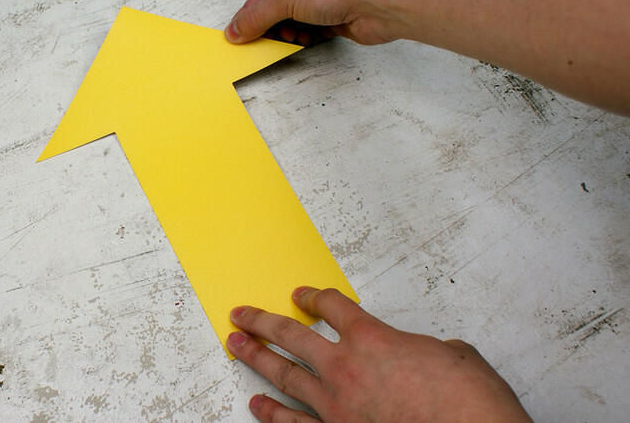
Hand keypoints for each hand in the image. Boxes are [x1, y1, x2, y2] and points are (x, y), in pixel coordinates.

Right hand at [224, 0, 401, 46]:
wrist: (377, 1)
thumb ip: (258, 16)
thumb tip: (236, 29)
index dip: (251, 11)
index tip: (239, 31)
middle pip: (282, 5)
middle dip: (272, 24)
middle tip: (259, 40)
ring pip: (299, 19)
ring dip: (290, 33)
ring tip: (287, 39)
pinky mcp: (341, 17)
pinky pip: (316, 31)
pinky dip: (307, 38)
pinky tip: (302, 42)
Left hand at [227, 287, 530, 421]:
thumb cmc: (466, 403)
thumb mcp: (458, 358)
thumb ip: (430, 349)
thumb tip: (434, 353)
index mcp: (372, 338)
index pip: (334, 307)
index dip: (315, 297)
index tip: (302, 294)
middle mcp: (345, 367)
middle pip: (292, 334)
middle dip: (262, 321)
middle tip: (242, 314)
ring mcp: (335, 404)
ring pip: (285, 374)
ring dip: (258, 358)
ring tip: (238, 345)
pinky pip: (293, 422)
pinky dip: (272, 412)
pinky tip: (256, 404)